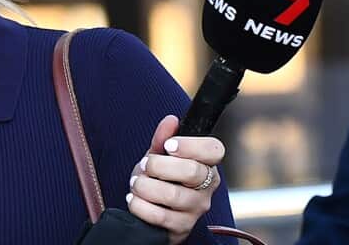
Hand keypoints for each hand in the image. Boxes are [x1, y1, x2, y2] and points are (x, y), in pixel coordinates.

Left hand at [127, 115, 225, 244]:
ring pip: (173, 195)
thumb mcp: (160, 156)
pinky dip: (140, 206)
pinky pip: (160, 216)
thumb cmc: (161, 179)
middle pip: (192, 172)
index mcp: (208, 164)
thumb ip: (164, 138)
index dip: (190, 145)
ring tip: (136, 183)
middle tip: (145, 165)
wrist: (153, 212)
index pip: (214, 150)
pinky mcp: (182, 228)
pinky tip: (134, 200)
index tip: (168, 145)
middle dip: (160, 166)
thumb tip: (170, 120)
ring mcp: (197, 208)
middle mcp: (208, 186)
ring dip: (146, 187)